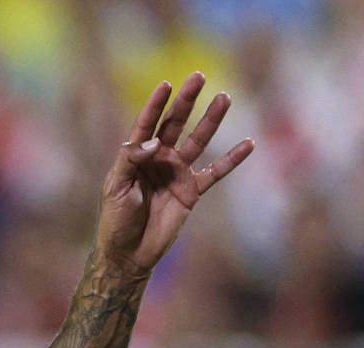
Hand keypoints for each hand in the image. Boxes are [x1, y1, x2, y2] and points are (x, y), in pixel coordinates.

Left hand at [94, 73, 253, 278]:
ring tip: (224, 97)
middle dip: (186, 101)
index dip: (155, 105)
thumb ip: (131, 160)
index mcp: (136, 157)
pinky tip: (249, 143)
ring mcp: (177, 173)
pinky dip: (232, 159)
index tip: (166, 84)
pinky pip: (216, 172)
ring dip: (211, 120)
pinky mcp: (192, 191)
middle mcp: (159, 159)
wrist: (128, 254)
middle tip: (199, 75)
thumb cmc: (115, 220)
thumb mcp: (116, 188)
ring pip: (198, 141)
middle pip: (175, 124)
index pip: (147, 125)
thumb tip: (155, 140)